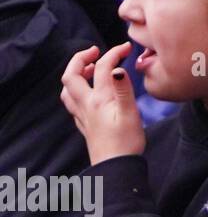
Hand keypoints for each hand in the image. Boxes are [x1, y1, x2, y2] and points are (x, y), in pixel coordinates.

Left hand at [60, 42, 145, 164]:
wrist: (115, 168)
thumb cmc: (126, 143)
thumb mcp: (130, 114)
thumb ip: (123, 90)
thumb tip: (118, 69)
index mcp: (99, 99)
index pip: (102, 68)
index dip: (114, 53)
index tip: (127, 48)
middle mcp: (87, 105)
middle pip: (71, 75)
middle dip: (81, 59)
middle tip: (96, 51)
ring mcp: (83, 115)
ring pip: (68, 90)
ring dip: (75, 74)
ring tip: (90, 69)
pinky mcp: (85, 125)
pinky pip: (72, 103)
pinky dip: (77, 91)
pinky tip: (88, 93)